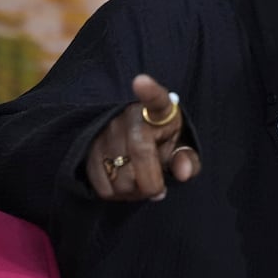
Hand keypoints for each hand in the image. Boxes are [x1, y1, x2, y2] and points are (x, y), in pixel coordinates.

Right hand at [86, 74, 200, 200]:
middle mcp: (128, 116)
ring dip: (133, 193)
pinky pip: (102, 186)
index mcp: (158, 111)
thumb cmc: (163, 143)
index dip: (148, 91)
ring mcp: (105, 130)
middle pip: (139, 153)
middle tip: (157, 189)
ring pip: (119, 177)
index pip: (155, 98)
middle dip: (151, 184)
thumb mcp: (181, 149)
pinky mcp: (88, 148)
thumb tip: (183, 173)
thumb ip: (188, 160)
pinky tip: (124, 185)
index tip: (141, 82)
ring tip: (140, 185)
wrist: (134, 140)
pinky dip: (116, 196)